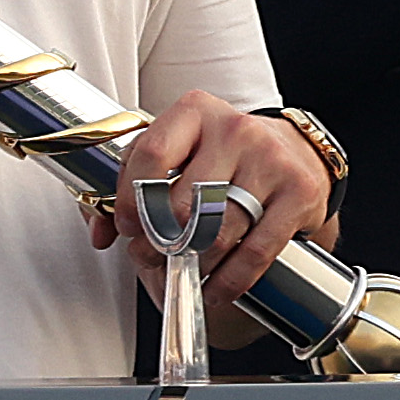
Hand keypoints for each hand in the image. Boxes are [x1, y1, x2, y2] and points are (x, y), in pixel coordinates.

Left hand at [85, 96, 336, 315]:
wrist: (292, 152)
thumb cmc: (221, 155)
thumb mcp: (174, 154)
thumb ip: (128, 185)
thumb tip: (100, 231)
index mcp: (195, 111)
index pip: (150, 156)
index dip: (131, 202)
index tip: (129, 227)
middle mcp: (235, 129)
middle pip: (182, 204)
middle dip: (159, 243)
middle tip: (154, 257)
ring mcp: (271, 161)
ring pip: (218, 233)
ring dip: (193, 265)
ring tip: (185, 272)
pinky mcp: (299, 193)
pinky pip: (255, 252)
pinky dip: (230, 280)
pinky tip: (216, 288)